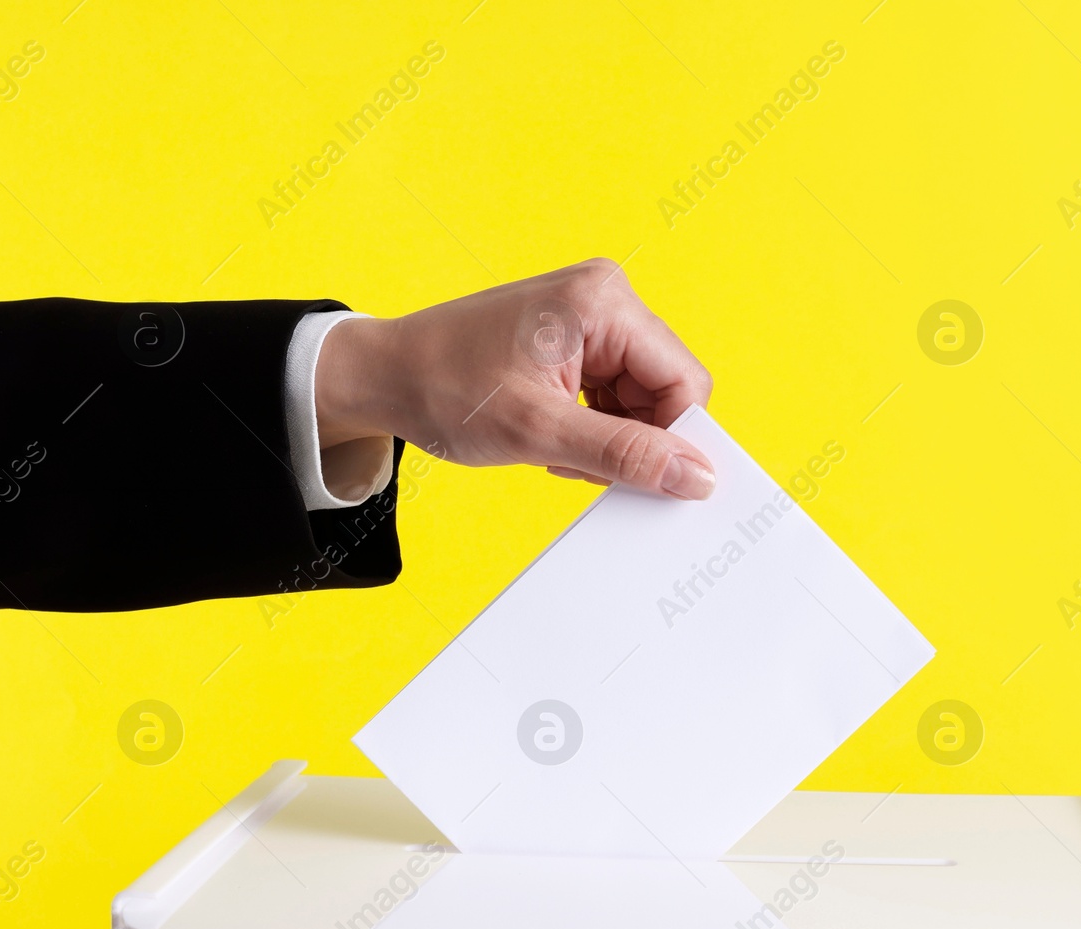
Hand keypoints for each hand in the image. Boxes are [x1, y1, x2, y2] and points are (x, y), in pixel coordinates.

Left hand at [314, 259, 715, 499]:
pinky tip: (557, 438)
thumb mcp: (538, 432)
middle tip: (581, 464)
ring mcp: (593, 314)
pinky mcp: (579, 337)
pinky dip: (596, 427)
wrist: (384, 374)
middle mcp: (606, 297)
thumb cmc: (445, 389)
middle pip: (667, 387)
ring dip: (613, 437)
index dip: (673, 439)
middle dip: (636, 439)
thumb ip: (624, 455)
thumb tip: (696, 477)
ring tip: (558, 449)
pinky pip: (618, 393)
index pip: (684, 381)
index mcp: (604, 302)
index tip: (641, 480)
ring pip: (644, 396)